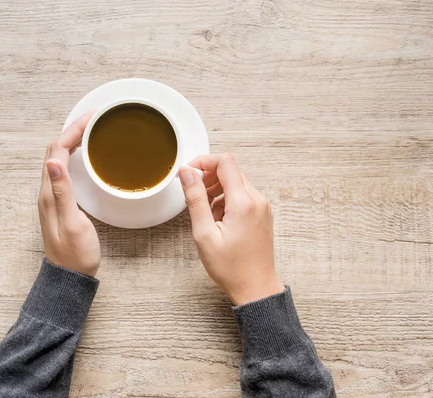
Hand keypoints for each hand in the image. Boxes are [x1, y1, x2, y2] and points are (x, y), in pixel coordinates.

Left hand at [38, 110, 100, 276]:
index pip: (57, 150)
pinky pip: (63, 169)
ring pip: (57, 157)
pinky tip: (84, 155)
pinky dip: (73, 154)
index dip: (73, 130)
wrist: (69, 276)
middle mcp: (47, 191)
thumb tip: (53, 162)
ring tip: (90, 129)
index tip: (92, 118)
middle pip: (55, 149)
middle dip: (73, 129)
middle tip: (94, 118)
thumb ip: (62, 193)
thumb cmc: (75, 254)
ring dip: (72, 139)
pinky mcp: (59, 201)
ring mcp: (52, 196)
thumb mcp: (72, 224)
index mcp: (50, 193)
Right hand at [179, 154, 283, 304]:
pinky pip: (242, 196)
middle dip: (208, 178)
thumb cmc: (230, 267)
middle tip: (194, 197)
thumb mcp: (204, 234)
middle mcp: (257, 200)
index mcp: (243, 202)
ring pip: (236, 183)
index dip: (203, 162)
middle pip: (230, 170)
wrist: (255, 288)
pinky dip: (226, 200)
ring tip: (206, 214)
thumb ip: (195, 199)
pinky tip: (218, 221)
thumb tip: (186, 173)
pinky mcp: (262, 214)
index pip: (224, 162)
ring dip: (216, 190)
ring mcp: (262, 207)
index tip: (188, 174)